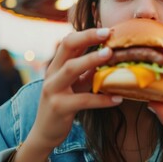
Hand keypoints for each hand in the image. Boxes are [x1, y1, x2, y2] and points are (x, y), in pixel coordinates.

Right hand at [16, 28, 122, 160]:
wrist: (44, 132)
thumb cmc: (64, 104)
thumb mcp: (75, 84)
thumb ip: (88, 71)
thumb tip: (110, 57)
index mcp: (56, 65)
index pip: (69, 41)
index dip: (87, 33)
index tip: (107, 30)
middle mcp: (52, 73)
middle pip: (67, 47)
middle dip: (88, 37)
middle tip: (108, 33)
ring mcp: (53, 89)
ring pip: (72, 69)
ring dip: (92, 60)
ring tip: (111, 55)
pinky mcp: (59, 107)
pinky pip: (84, 100)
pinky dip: (102, 99)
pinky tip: (117, 98)